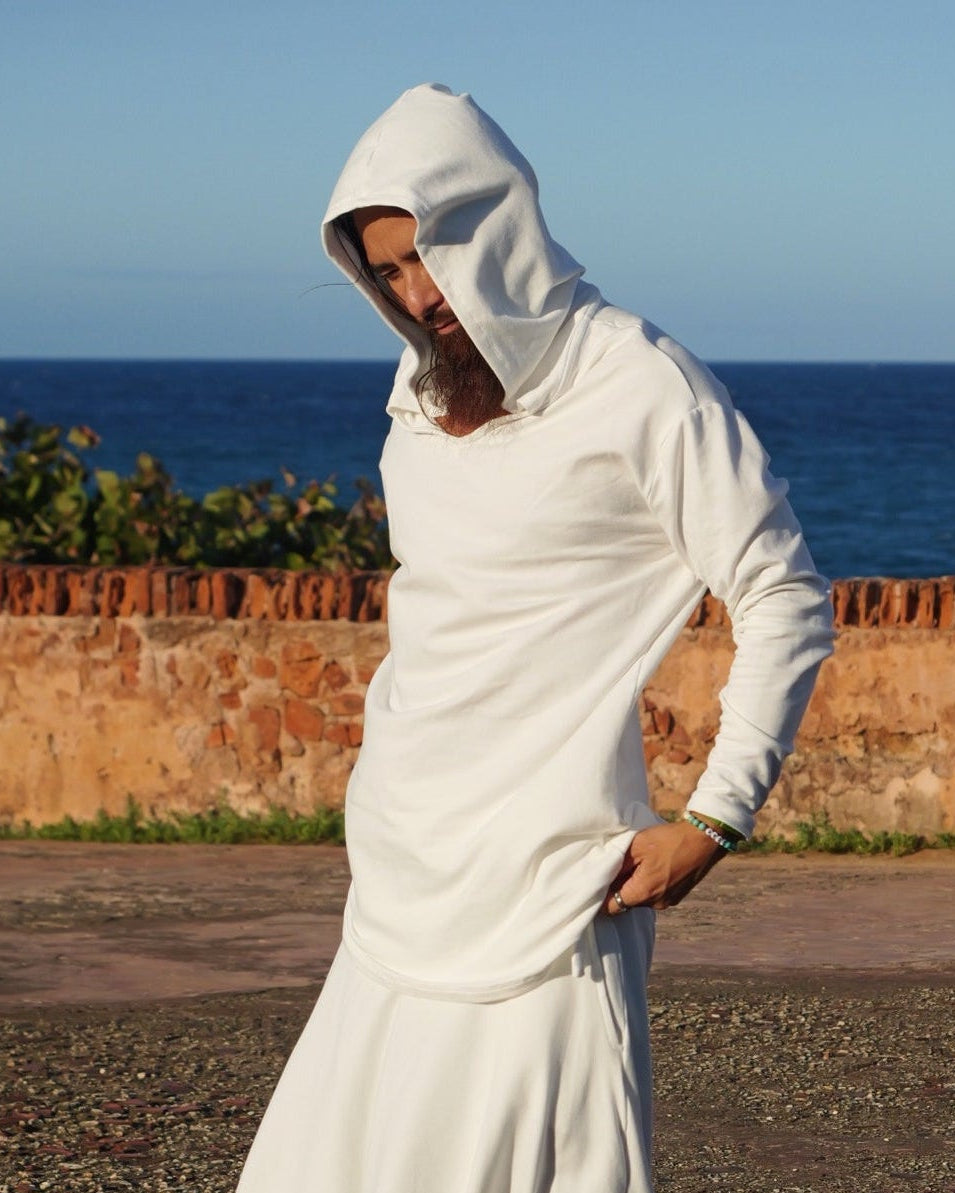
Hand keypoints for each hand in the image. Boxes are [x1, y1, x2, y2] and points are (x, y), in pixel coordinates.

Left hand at [603, 819, 724, 914]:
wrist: (705, 840)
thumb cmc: (669, 840)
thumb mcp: (637, 845)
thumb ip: (617, 863)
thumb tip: (602, 875)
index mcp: (644, 892)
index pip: (611, 908)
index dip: (600, 898)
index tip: (595, 885)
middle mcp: (656, 903)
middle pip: (626, 903)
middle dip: (618, 888)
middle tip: (615, 868)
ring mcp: (668, 901)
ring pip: (640, 899)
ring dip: (634, 886)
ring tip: (637, 864)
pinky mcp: (676, 897)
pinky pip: (654, 895)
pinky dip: (649, 885)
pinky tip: (652, 866)